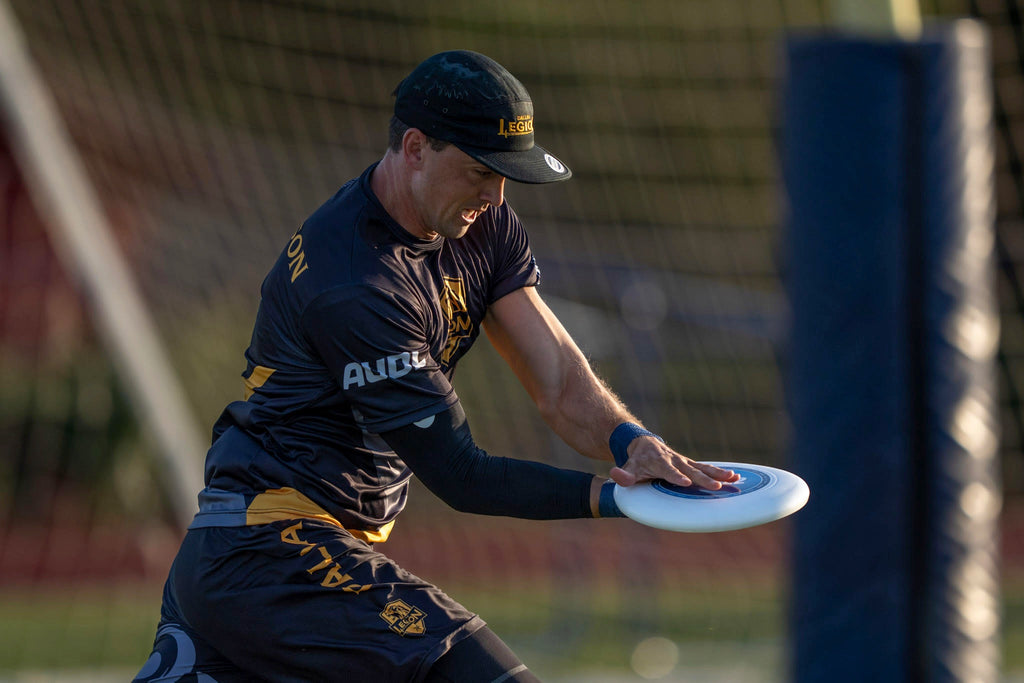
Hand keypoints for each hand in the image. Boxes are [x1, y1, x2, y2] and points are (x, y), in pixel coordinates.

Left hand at [609, 436, 738, 489]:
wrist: (643, 444)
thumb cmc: (637, 460)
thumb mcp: (628, 467)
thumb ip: (623, 475)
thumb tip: (615, 475)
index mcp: (659, 462)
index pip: (668, 471)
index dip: (676, 476)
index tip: (686, 482)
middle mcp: (675, 460)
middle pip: (690, 470)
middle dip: (702, 478)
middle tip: (715, 486)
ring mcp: (684, 461)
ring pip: (703, 467)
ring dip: (718, 474)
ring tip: (733, 479)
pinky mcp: (691, 463)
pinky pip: (707, 468)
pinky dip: (720, 472)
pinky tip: (736, 477)